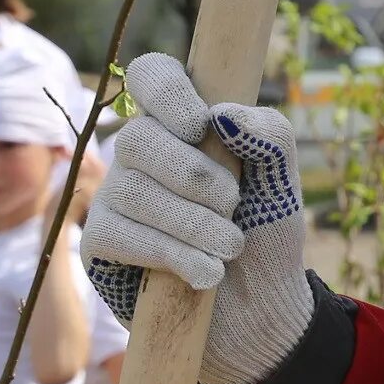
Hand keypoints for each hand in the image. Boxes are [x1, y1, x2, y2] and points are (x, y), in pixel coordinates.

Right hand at [80, 54, 316, 383]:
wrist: (260, 309)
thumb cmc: (266, 233)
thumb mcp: (283, 181)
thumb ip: (269, 136)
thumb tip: (221, 115)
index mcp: (183, 123)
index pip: (151, 74)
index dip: (167, 91)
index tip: (201, 125)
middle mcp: (141, 152)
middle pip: (138, 138)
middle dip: (196, 177)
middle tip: (234, 206)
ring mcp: (114, 196)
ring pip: (131, 188)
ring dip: (193, 222)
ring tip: (230, 248)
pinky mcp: (100, 243)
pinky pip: (117, 233)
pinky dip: (172, 253)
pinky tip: (206, 274)